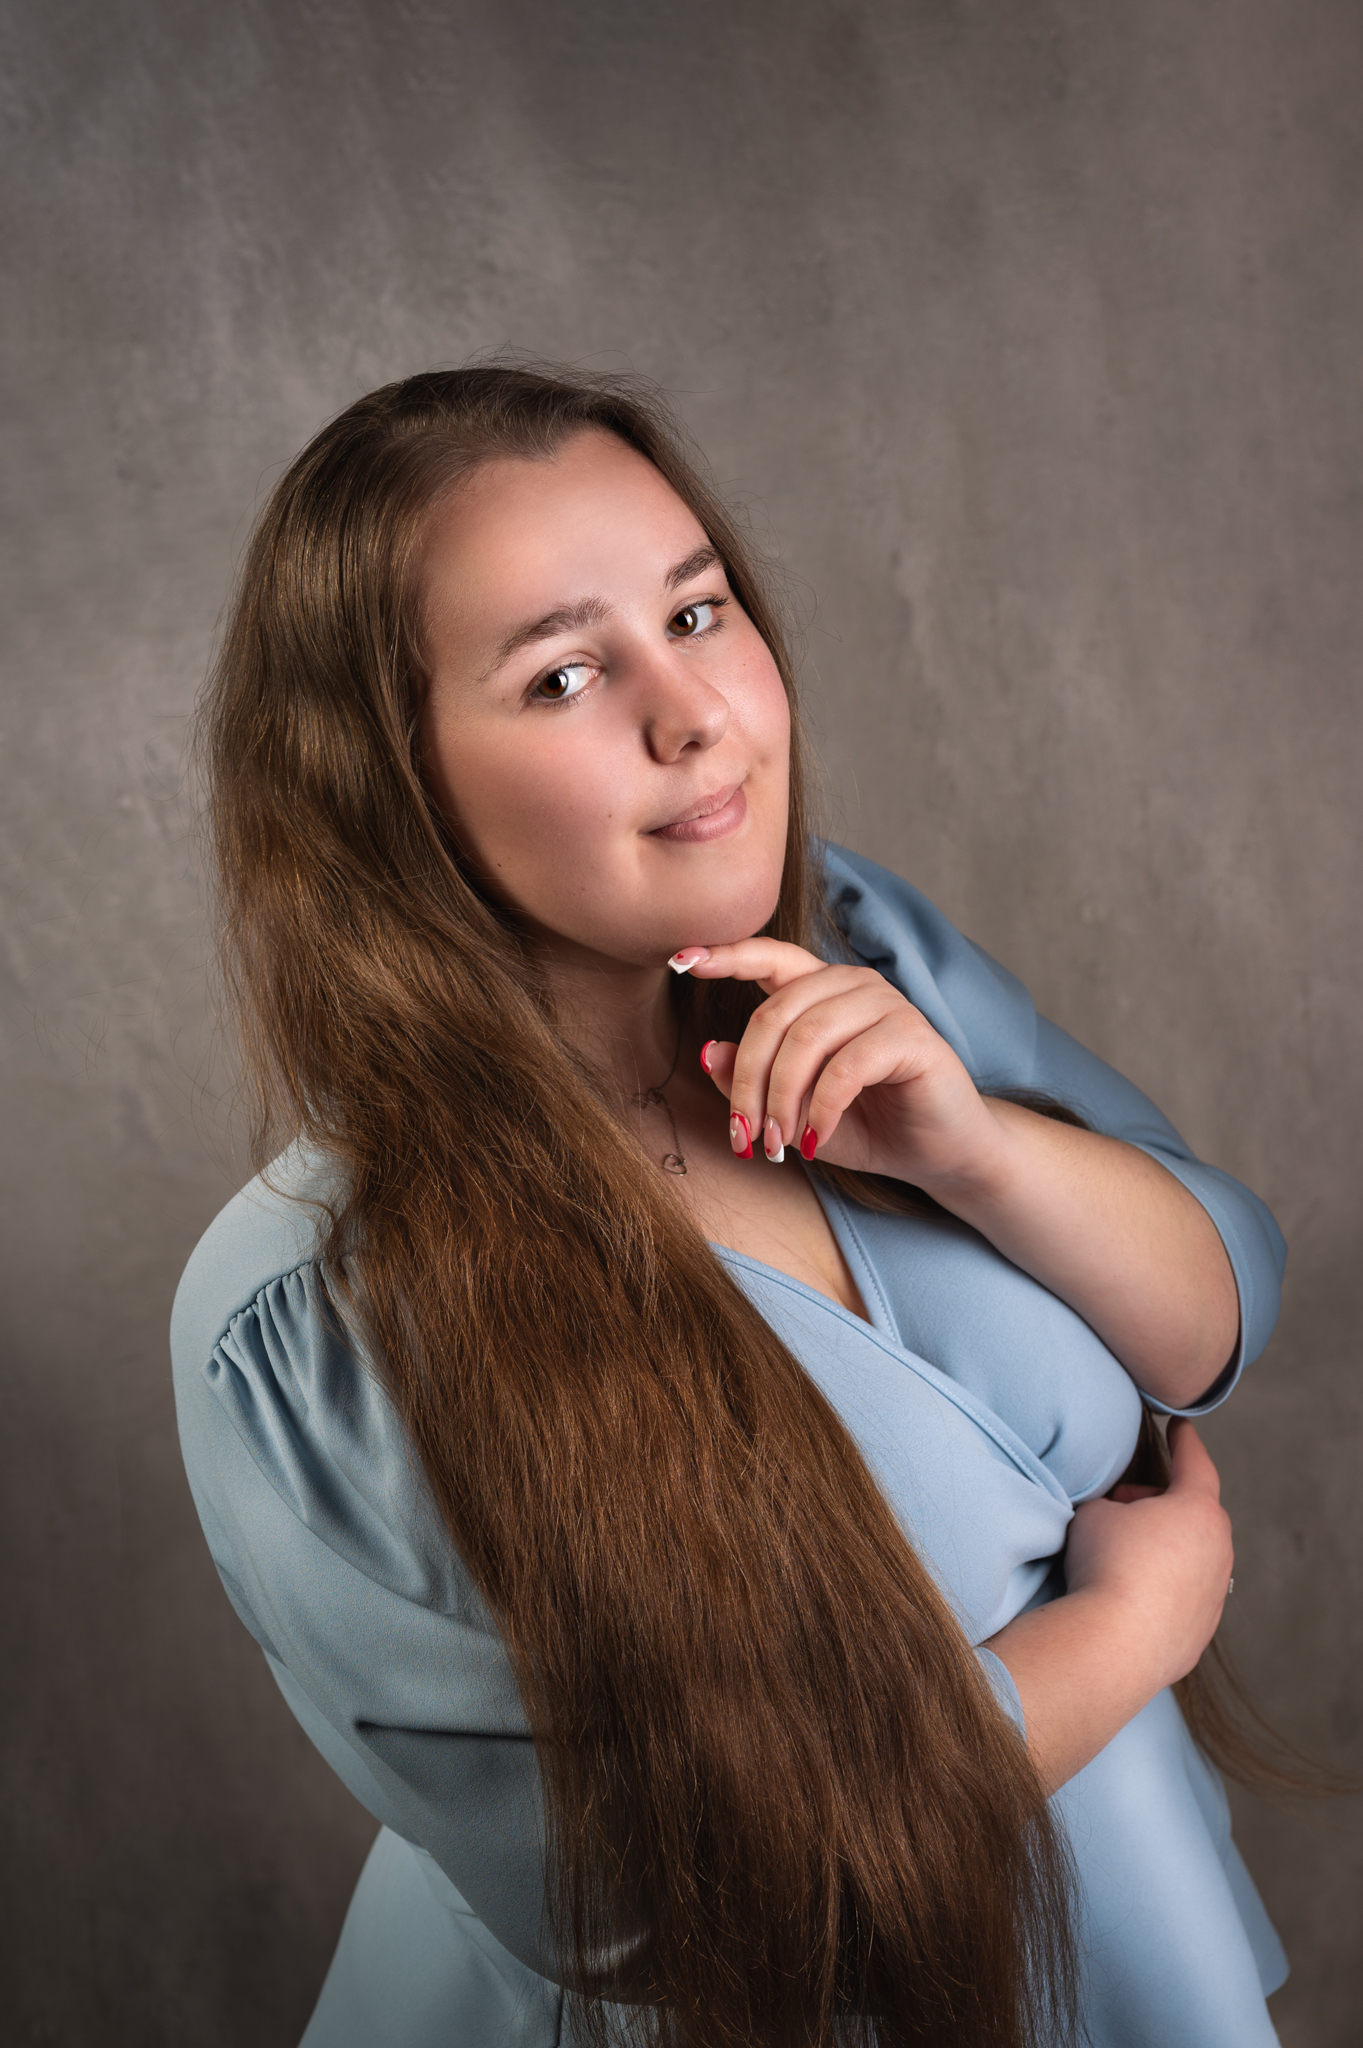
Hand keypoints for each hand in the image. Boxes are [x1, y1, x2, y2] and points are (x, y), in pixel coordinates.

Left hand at [677, 937, 1000, 1186]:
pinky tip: (815, 1139)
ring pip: (807, 1037)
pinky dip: (821, 1108)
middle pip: (774, 1014)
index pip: (769, 956)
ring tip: (776, 1145)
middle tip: (742, 1136)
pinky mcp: (912, 1036)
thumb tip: (708, 1050)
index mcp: (819, 989)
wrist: (938, 1155)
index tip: (679, 961)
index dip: (726, 954)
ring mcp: (886, 1004)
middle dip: (748, 1081)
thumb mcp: (791, 1109)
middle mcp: (852, 984)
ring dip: (781, 1099)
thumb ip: (750, 1079)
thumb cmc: (864, 1125)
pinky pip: (846, 1066)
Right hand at [1063, 1420, 1233, 1690]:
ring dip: (1166, 1546)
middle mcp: (1218, 1551)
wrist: (1114, 1644)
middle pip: (1194, 1512)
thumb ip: (1112, 1505)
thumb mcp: (1095, 1513)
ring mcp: (1214, 1595)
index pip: (1196, 1464)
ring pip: (1194, 1557)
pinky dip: (1165, 1587)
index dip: (1184, 1442)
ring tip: (1127, 1551)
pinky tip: (1134, 1593)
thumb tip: (1118, 1518)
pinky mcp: (1201, 1632)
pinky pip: (1185, 1595)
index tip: (1181, 1427)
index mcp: (1198, 1511)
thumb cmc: (1105, 1565)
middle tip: (1126, 1501)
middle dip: (1162, 1501)